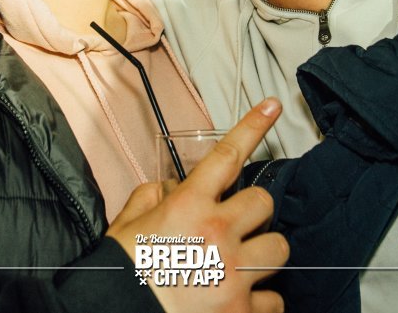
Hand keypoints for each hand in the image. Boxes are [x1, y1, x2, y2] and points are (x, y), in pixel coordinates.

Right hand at [108, 99, 288, 312]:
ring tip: (239, 266)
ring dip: (262, 255)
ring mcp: (234, 274)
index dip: (253, 125)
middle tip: (233, 229)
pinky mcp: (242, 312)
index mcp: (187, 206)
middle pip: (263, 204)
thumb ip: (150, 197)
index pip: (228, 155)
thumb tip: (171, 187)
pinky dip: (260, 300)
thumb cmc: (119, 275)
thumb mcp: (126, 225)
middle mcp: (216, 234)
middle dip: (251, 214)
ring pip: (278, 249)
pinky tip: (238, 300)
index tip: (272, 106)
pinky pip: (275, 299)